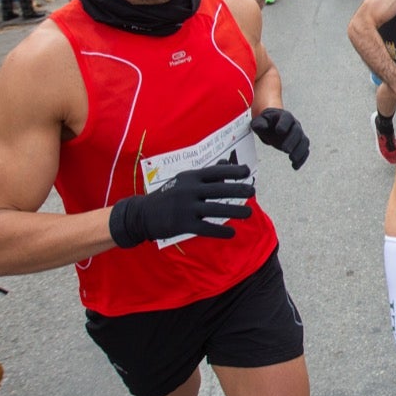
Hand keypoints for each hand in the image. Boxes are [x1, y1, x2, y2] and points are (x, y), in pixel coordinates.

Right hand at [108, 164, 254, 246]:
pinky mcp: (183, 224)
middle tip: (253, 191)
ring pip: (215, 209)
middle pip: (218, 190)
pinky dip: (220, 231)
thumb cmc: (169, 195)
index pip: (215, 172)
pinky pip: (206, 228)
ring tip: (248, 212)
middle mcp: (189, 190)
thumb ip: (206, 174)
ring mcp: (186, 208)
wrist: (142, 214)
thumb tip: (226, 163)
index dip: (232, 171)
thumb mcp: (185, 181)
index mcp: (190, 177)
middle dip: (237, 190)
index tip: (246, 171)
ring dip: (234, 211)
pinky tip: (232, 232)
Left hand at [251, 108, 308, 168]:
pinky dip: (301, 159)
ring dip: (299, 151)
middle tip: (285, 150)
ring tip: (292, 159)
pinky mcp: (300, 143)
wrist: (272, 124)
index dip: (284, 124)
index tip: (279, 131)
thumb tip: (261, 127)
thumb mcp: (259, 121)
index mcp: (284, 116)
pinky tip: (295, 166)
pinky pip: (304, 150)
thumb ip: (259, 123)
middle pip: (297, 131)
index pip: (287, 118)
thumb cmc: (266, 122)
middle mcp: (294, 124)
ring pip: (304, 141)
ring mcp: (299, 134)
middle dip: (292, 141)